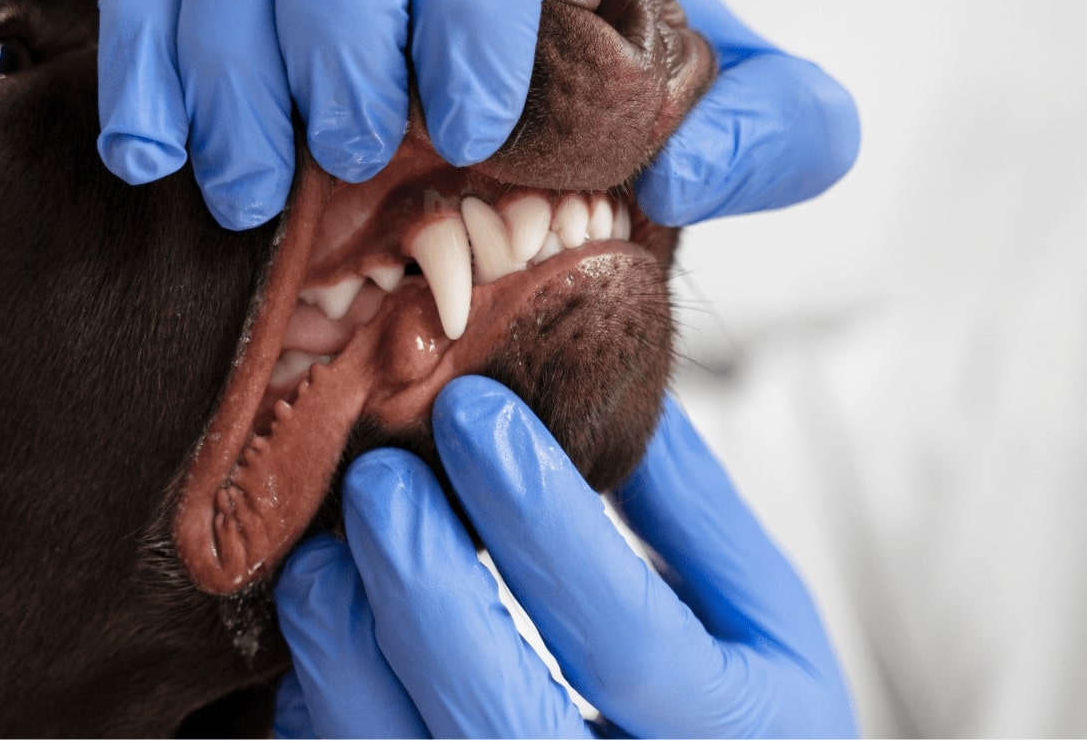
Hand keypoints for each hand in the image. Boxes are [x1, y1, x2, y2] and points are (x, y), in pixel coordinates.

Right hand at [97, 0, 859, 229]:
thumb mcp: (740, 119)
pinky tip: (154, 154)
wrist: (514, 102)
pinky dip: (142, 37)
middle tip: (357, 156)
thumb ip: (777, 132)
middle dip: (344, 10)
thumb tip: (687, 169)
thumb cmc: (623, 96)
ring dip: (231, 39)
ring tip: (252, 191)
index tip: (474, 124)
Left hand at [272, 376, 856, 737]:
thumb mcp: (763, 618)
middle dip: (424, 583)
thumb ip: (695, 511)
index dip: (541, 520)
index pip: (625, 637)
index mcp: (738, 733)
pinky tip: (322, 630)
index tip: (472, 411)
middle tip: (381, 476)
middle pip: (500, 719)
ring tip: (325, 554)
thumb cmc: (748, 720)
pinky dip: (325, 706)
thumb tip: (608, 381)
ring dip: (346, 651)